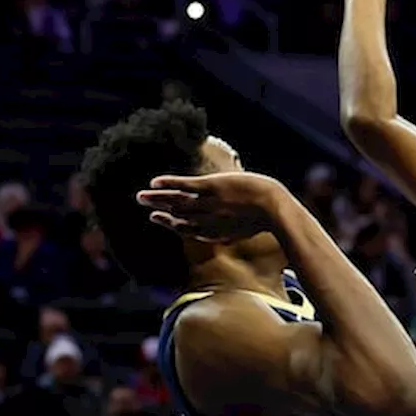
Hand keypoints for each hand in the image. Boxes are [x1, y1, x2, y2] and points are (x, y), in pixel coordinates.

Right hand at [136, 173, 287, 242]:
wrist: (275, 210)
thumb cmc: (267, 218)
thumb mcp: (246, 229)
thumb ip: (233, 230)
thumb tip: (232, 232)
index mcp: (214, 232)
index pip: (185, 229)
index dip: (169, 223)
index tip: (157, 218)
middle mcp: (206, 220)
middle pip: (176, 215)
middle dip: (158, 209)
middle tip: (142, 203)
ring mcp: (207, 204)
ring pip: (176, 201)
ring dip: (156, 198)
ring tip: (140, 196)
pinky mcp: (211, 188)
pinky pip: (184, 186)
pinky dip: (168, 184)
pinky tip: (155, 182)